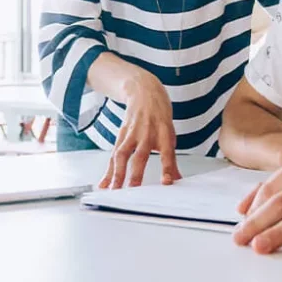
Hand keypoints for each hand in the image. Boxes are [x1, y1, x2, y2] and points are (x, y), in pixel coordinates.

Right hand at [99, 70, 180, 189]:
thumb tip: (177, 180)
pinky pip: (113, 155)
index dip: (167, 168)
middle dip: (136, 173)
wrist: (144, 91)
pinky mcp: (120, 135)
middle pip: (140, 155)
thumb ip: (171, 159)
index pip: (167, 153)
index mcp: (163, 132)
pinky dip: (108, 170)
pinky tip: (104, 183)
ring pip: (122, 154)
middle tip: (133, 189)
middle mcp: (146, 132)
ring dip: (117, 173)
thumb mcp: (169, 134)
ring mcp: (131, 133)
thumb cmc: (159, 116)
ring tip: (114, 189)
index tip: (166, 182)